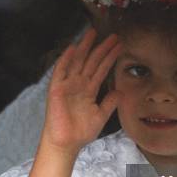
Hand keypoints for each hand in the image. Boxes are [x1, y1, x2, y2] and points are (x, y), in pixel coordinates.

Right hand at [42, 29, 121, 152]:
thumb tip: (120, 91)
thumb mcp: (100, 116)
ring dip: (85, 47)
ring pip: (77, 62)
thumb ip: (109, 103)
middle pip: (91, 61)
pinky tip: (73, 48)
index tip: (119, 46)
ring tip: (93, 33)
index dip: (109, 57)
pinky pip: (61, 71)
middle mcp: (78, 84)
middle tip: (113, 35)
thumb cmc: (80, 132)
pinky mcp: (57, 89)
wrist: (66, 143)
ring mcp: (67, 85)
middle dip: (101, 48)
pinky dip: (66, 60)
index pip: (101, 69)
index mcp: (88, 90)